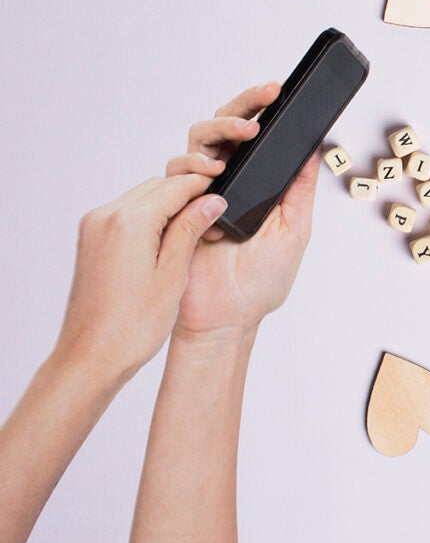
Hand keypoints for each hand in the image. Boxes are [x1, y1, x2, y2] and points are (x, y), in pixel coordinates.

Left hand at [55, 174, 226, 381]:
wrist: (90, 356)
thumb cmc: (132, 326)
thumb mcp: (173, 274)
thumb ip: (191, 230)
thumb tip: (212, 201)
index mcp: (128, 222)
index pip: (174, 187)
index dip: (204, 186)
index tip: (225, 190)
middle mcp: (105, 217)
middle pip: (156, 187)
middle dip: (186, 194)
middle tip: (214, 214)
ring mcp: (93, 228)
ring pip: (141, 198)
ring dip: (168, 206)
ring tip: (195, 230)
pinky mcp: (90, 240)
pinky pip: (125, 215)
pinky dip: (149, 218)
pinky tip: (168, 240)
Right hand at [167, 82, 319, 340]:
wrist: (227, 318)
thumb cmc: (261, 282)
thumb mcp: (294, 231)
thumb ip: (299, 189)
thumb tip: (314, 149)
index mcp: (256, 182)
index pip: (256, 136)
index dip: (263, 109)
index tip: (281, 91)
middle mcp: (227, 181)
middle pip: (224, 127)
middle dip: (244, 104)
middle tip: (267, 93)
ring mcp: (199, 191)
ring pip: (197, 142)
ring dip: (220, 131)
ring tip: (245, 136)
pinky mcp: (176, 205)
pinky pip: (176, 175)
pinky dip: (193, 168)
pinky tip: (212, 174)